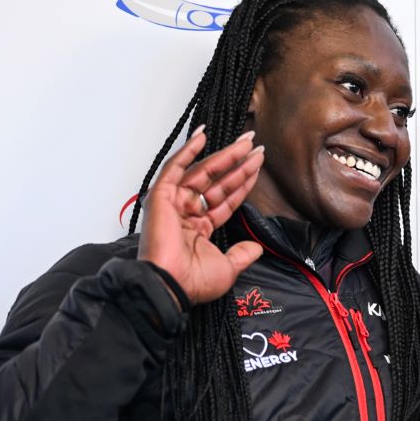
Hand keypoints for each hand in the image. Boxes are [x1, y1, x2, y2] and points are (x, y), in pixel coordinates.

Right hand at [138, 126, 265, 304]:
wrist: (172, 284)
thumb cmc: (193, 281)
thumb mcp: (228, 268)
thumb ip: (242, 255)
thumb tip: (256, 248)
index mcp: (198, 227)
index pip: (226, 198)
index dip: (242, 181)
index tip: (258, 165)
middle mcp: (186, 212)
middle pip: (217, 181)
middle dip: (237, 162)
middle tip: (255, 145)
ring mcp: (173, 202)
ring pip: (203, 172)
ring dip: (224, 155)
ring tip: (245, 142)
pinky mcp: (161, 196)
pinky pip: (175, 167)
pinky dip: (188, 151)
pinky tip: (203, 136)